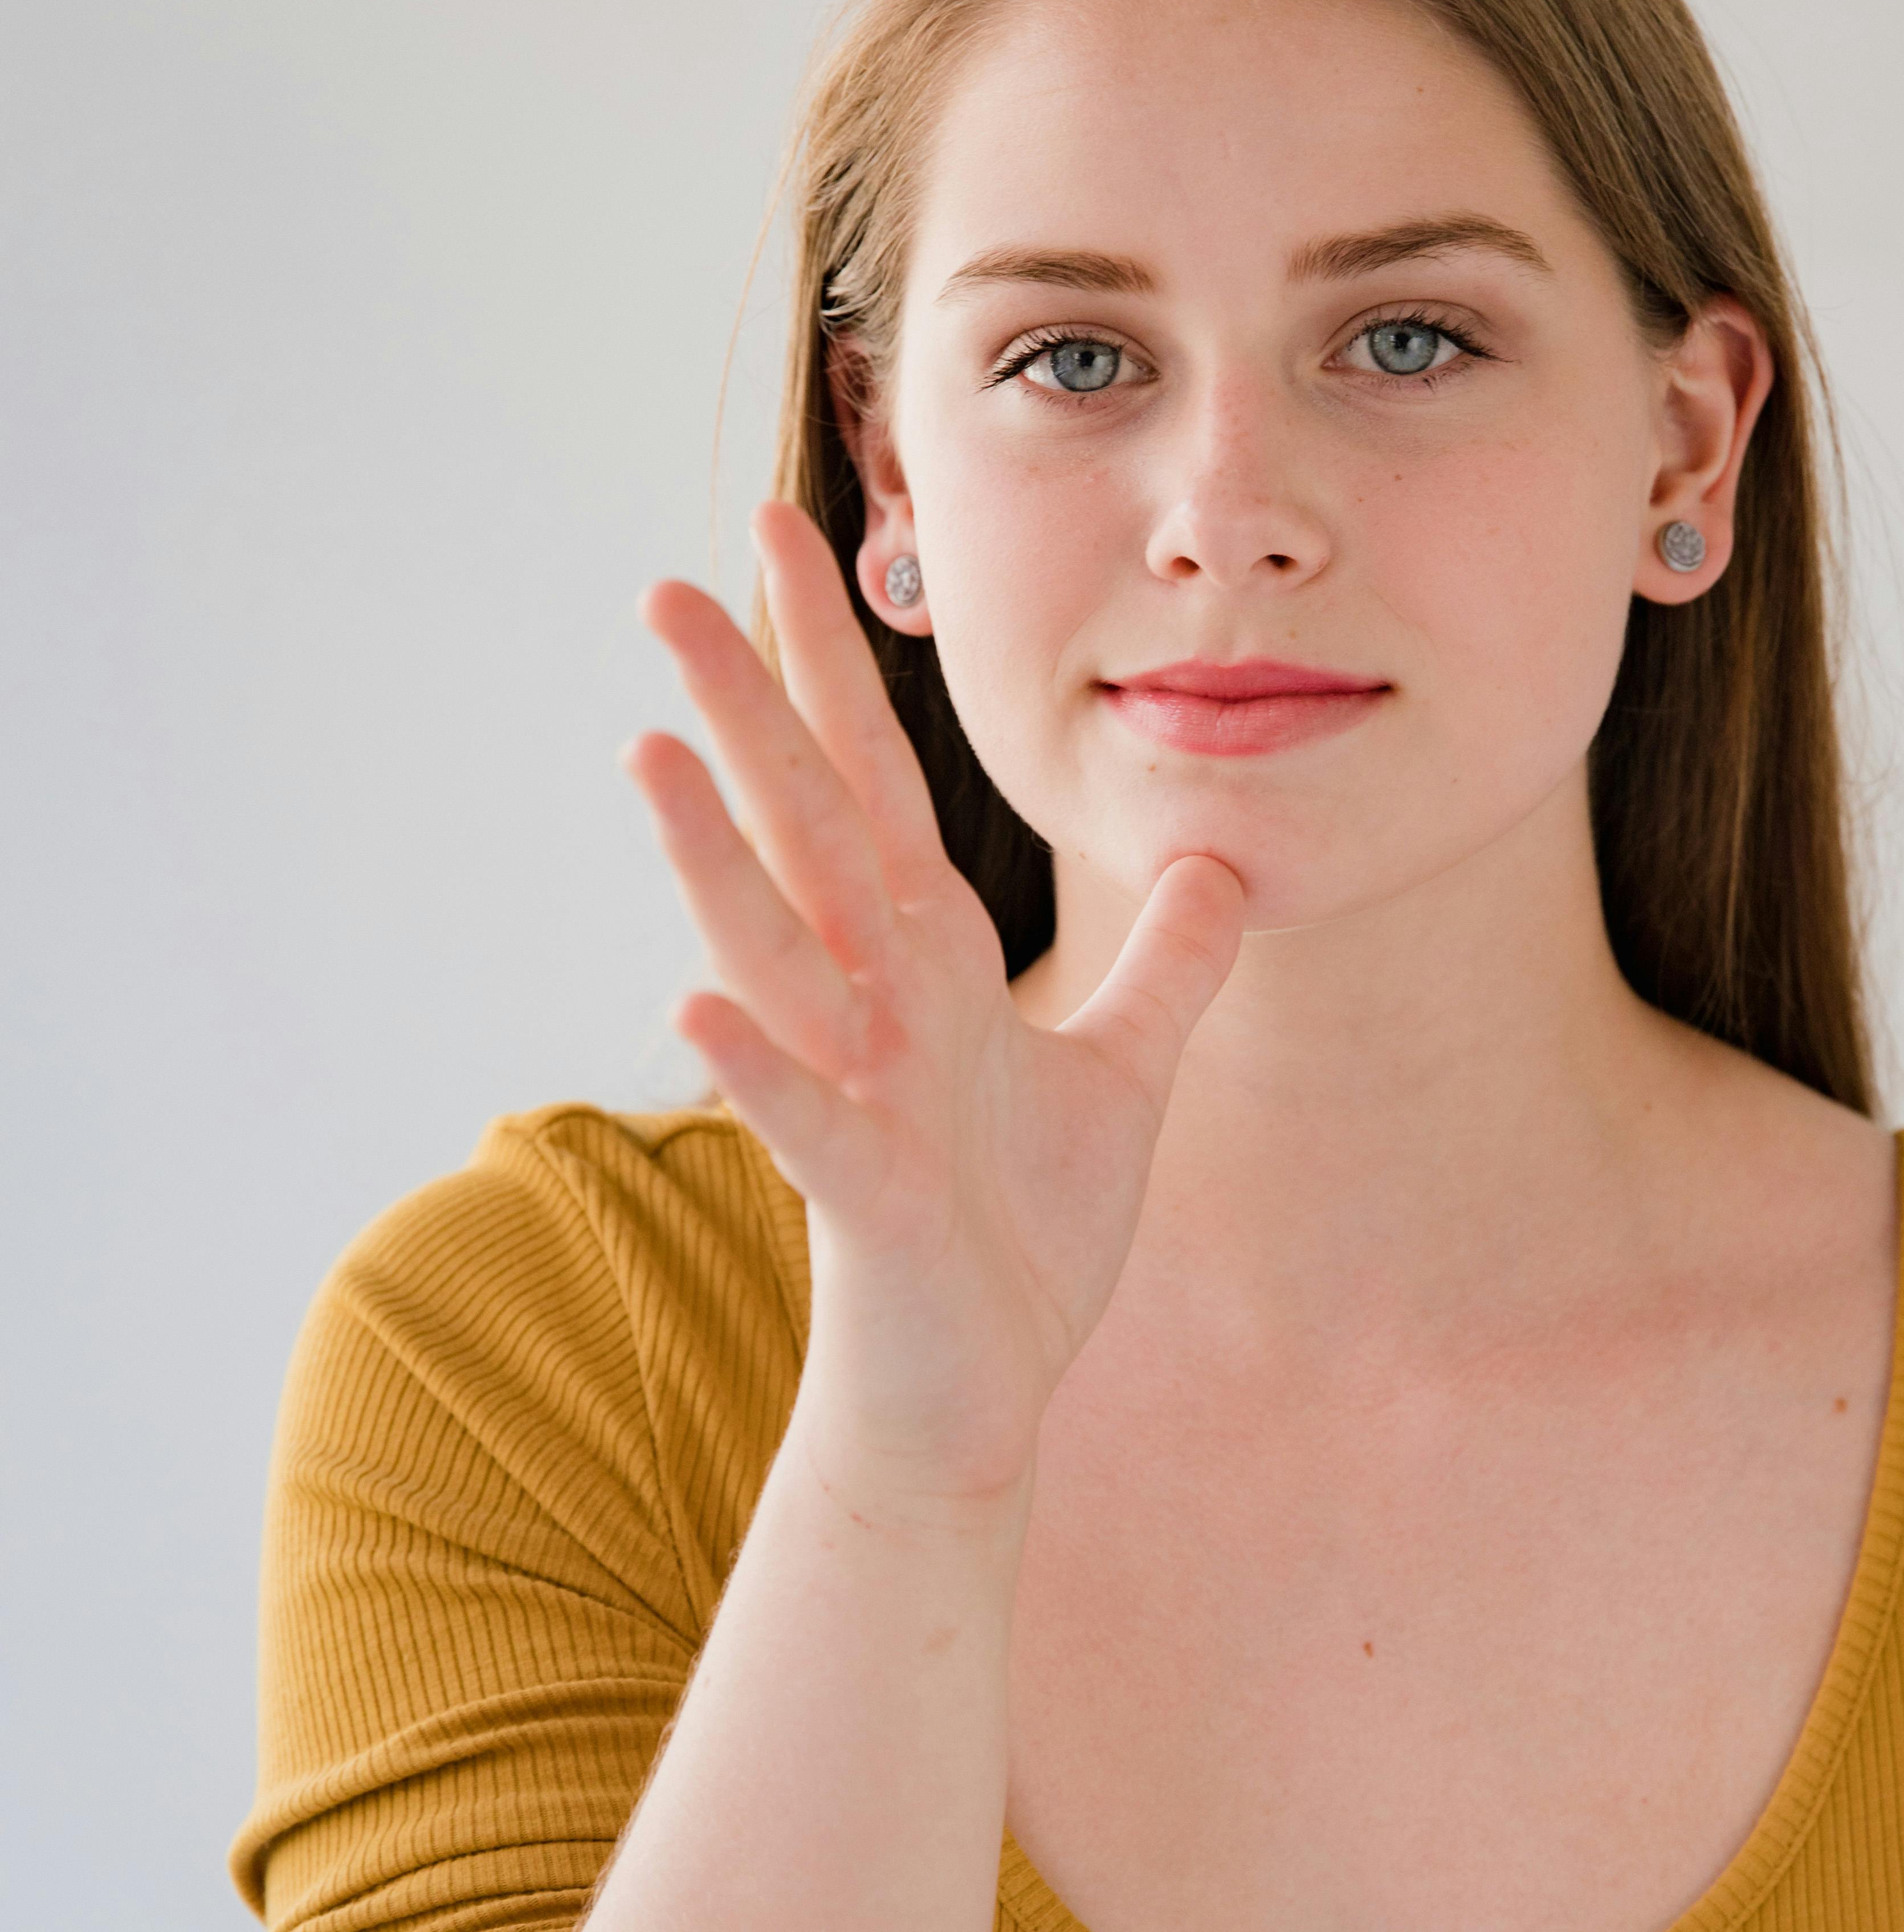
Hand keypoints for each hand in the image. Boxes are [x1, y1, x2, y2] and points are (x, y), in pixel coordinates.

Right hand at [626, 501, 1242, 1514]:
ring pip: (774, 948)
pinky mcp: (861, 1196)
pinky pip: (799, 1117)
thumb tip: (1226, 862)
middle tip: (673, 580)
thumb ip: (1168, 966)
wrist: (979, 1395)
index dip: (844, 664)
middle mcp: (874, 1007)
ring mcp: (855, 1093)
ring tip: (649, 744)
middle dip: (752, 710)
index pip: (879, 782)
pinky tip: (694, 1002)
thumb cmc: (1022, 1242)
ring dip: (712, 854)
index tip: (806, 536)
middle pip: (810, 827)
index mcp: (931, 964)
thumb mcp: (1123, 1077)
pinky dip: (752, 1064)